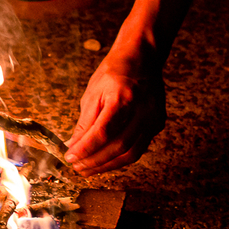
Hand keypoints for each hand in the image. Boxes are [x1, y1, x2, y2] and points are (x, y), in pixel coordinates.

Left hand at [65, 54, 165, 174]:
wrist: (141, 59)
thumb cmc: (115, 73)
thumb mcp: (93, 93)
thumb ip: (84, 123)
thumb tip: (73, 146)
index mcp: (123, 97)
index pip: (103, 132)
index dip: (86, 149)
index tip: (70, 157)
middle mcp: (143, 110)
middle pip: (119, 147)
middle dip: (95, 161)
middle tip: (77, 167)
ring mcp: (154, 118)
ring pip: (131, 153)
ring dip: (107, 165)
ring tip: (88, 169)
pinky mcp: (157, 125)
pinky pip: (138, 148)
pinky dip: (119, 158)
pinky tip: (105, 161)